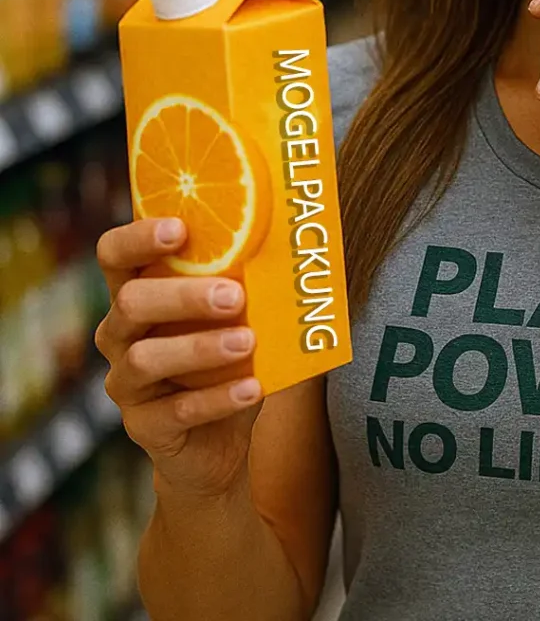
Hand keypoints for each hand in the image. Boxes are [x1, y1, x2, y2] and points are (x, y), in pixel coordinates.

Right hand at [94, 217, 263, 499]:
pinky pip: (175, 411)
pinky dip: (218, 398)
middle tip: (233, 295)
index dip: (138, 238)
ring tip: (247, 341)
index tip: (180, 229)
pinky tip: (252, 388)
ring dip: (201, 347)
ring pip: (146, 359)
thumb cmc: (224, 359)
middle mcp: (120, 334)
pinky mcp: (143, 427)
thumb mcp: (233, 317)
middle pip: (131, 303)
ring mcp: (126, 383)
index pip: (115, 255)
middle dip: (182, 295)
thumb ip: (243, 282)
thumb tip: (292, 244)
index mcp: (135, 293)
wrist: (217, 441)